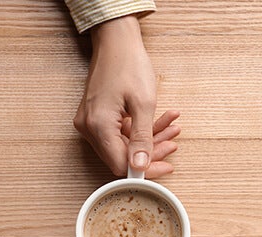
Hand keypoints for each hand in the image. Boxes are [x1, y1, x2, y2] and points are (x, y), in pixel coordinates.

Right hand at [73, 15, 178, 177]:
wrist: (115, 41)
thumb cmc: (128, 64)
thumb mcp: (143, 103)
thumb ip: (142, 138)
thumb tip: (140, 167)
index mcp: (98, 126)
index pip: (120, 164)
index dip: (145, 169)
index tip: (166, 166)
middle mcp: (88, 128)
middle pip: (121, 155)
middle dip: (150, 151)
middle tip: (172, 143)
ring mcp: (90, 123)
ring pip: (122, 144)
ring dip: (148, 138)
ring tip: (171, 127)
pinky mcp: (95, 118)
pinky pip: (118, 132)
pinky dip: (138, 129)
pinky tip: (159, 121)